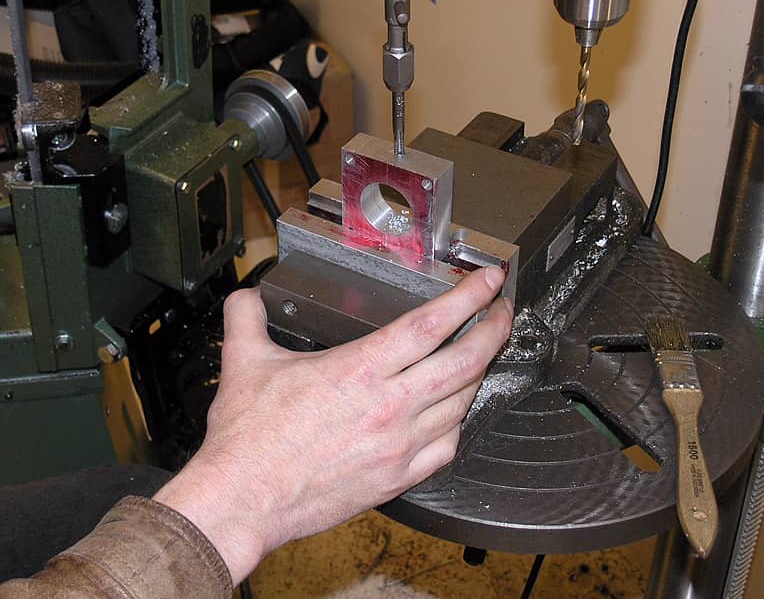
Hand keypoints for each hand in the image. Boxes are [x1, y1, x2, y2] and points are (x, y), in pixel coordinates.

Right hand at [154, 266, 511, 584]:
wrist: (243, 500)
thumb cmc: (248, 439)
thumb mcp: (245, 363)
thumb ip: (247, 320)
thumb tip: (245, 298)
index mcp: (359, 370)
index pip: (430, 325)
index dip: (469, 298)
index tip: (489, 281)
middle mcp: (388, 406)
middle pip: (462, 362)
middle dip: (493, 331)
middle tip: (504, 311)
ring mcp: (398, 445)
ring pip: (460, 403)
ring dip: (479, 373)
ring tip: (482, 353)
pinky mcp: (397, 478)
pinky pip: (446, 447)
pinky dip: (458, 423)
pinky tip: (454, 412)